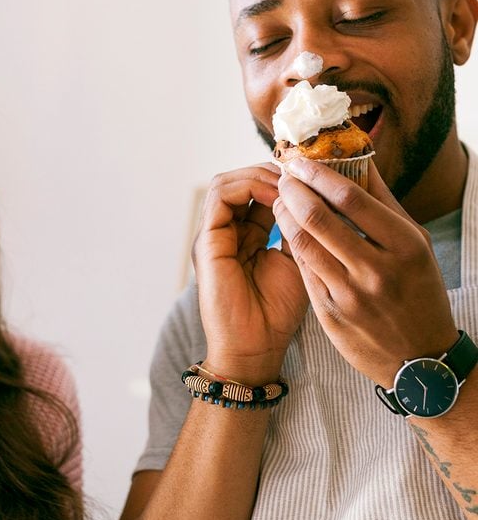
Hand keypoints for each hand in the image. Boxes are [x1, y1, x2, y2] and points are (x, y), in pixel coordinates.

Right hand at [192, 164, 308, 381]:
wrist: (255, 348)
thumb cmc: (277, 312)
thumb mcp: (296, 259)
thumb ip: (296, 228)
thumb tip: (311, 195)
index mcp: (243, 235)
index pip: (256, 192)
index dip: (282, 180)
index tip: (312, 177)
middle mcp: (224, 231)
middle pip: (239, 181)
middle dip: (271, 172)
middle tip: (301, 173)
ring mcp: (212, 234)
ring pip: (227, 182)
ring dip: (259, 175)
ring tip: (289, 183)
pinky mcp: (207, 240)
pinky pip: (221, 196)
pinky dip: (248, 186)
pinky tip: (277, 194)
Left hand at [274, 157, 457, 385]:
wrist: (419, 360)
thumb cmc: (418, 290)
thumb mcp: (415, 244)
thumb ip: (384, 202)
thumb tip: (358, 159)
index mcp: (405, 246)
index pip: (350, 198)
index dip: (318, 174)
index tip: (301, 161)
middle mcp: (377, 270)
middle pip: (318, 218)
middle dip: (293, 190)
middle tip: (284, 176)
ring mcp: (350, 295)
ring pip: (302, 242)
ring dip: (285, 214)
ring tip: (281, 199)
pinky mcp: (329, 313)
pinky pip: (302, 268)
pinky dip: (291, 243)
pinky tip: (288, 229)